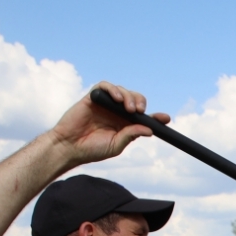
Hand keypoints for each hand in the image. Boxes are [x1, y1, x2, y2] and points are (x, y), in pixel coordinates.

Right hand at [46, 82, 170, 165]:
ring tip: (129, 108)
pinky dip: (113, 89)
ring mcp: (105, 104)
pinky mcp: (93, 98)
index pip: (143, 117)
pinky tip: (118, 99)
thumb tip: (149, 130)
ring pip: (122, 91)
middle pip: (135, 100)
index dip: (155, 117)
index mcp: (125, 125)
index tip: (166, 118)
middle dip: (141, 102)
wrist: (69, 147)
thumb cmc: (92, 149)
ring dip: (129, 97)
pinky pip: (105, 86)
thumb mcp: (115, 145)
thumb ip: (130, 135)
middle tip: (140, 111)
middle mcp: (117, 113)